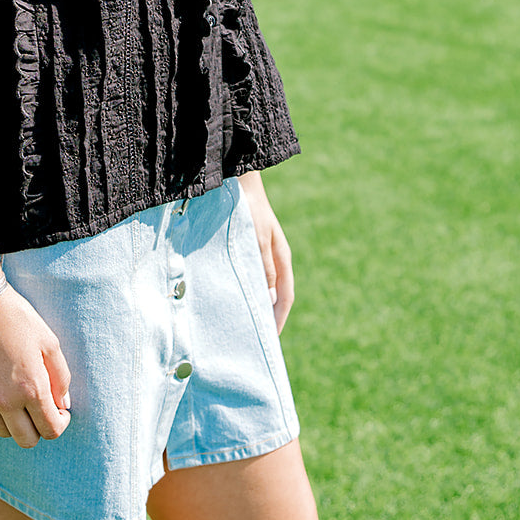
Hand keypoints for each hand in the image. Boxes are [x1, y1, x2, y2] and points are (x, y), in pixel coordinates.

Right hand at [0, 287, 71, 447]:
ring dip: (16, 422)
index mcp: (31, 389)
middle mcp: (5, 400)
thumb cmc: (17, 318)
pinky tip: (1, 389)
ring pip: (3, 432)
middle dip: (39, 429)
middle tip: (42, 407)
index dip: (61, 424)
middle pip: (26, 441)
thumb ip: (61, 377)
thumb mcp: (49, 343)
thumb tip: (64, 403)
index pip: (50, 430)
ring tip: (21, 398)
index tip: (60, 410)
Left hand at [237, 171, 294, 333]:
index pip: (285, 297)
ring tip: (245, 320)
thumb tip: (270, 300)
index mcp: (281, 258)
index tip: (270, 338)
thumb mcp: (256, 240)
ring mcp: (264, 252)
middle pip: (276, 294)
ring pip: (264, 285)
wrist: (239, 182)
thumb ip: (263, 268)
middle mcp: (275, 258)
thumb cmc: (248, 209)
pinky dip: (248, 288)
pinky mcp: (251, 247)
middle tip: (257, 336)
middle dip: (269, 315)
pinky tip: (235, 293)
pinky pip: (252, 274)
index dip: (278, 318)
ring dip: (257, 302)